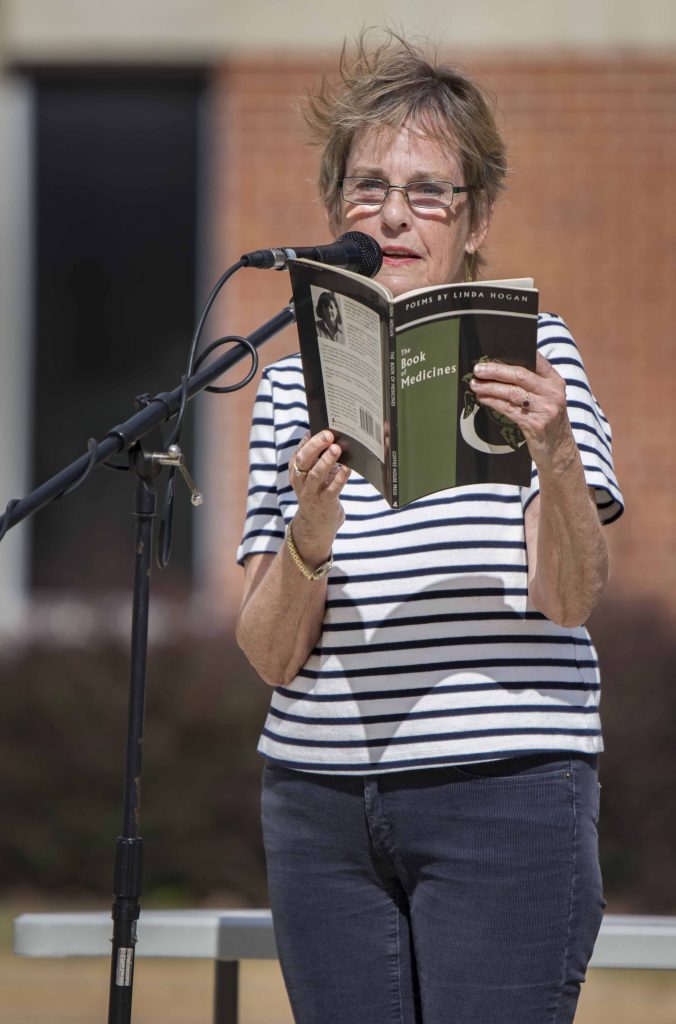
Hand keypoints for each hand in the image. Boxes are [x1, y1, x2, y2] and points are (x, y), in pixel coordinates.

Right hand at [289, 430, 349, 565]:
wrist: (316, 523)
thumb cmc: (318, 490)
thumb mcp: (313, 472)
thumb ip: (318, 456)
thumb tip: (332, 433)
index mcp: (295, 469)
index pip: (300, 450)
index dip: (310, 438)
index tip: (322, 426)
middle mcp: (300, 480)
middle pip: (303, 460)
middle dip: (315, 446)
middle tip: (328, 434)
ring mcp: (311, 492)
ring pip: (316, 474)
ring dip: (327, 460)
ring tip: (337, 448)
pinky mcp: (324, 503)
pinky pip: (332, 489)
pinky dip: (340, 478)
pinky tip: (348, 468)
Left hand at [469, 353, 576, 471]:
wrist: (559, 451)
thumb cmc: (548, 421)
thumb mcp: (548, 399)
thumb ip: (533, 384)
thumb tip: (502, 368)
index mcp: (555, 381)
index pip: (536, 360)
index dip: (515, 354)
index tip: (495, 351)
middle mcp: (553, 393)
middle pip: (520, 375)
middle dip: (496, 370)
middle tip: (478, 369)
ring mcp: (545, 409)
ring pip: (512, 392)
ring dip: (490, 387)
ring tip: (475, 384)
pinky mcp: (535, 424)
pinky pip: (509, 409)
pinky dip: (493, 402)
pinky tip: (483, 398)